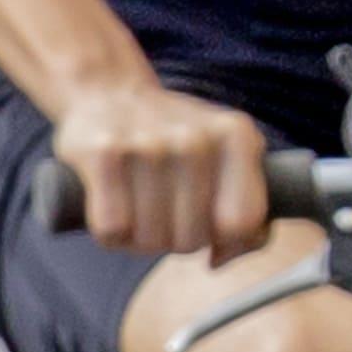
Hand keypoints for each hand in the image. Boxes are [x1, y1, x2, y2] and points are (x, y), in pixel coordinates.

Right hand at [52, 75, 274, 263]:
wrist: (109, 93)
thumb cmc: (174, 143)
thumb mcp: (227, 159)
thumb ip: (248, 213)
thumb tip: (218, 258)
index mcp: (237, 136)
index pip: (242, 222)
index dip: (224, 241)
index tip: (209, 230)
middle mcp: (196, 137)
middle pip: (192, 239)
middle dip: (176, 240)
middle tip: (164, 212)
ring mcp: (149, 144)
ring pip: (151, 240)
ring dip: (140, 238)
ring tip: (137, 206)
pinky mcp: (104, 153)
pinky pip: (112, 231)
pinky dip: (109, 233)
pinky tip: (112, 206)